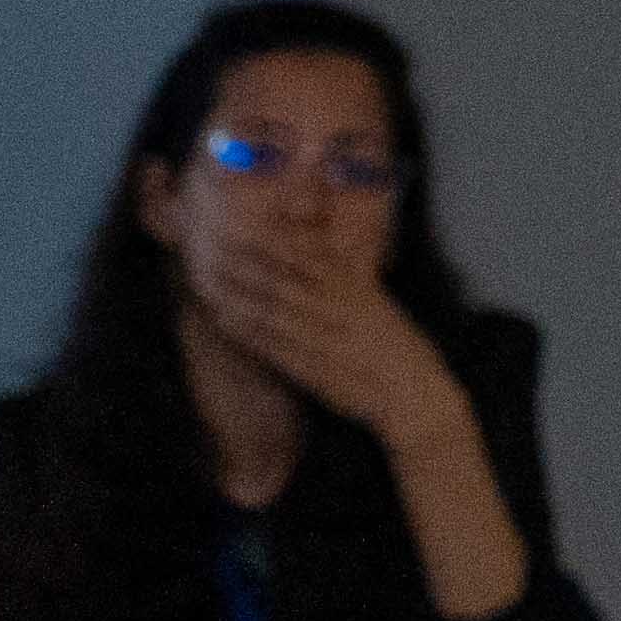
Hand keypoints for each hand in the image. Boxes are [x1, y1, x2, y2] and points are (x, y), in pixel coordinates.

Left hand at [192, 216, 470, 451]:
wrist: (412, 393)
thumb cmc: (398, 347)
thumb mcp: (379, 304)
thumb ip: (352, 279)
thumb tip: (324, 253)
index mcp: (356, 291)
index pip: (308, 258)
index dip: (273, 242)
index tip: (246, 227)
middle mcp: (337, 311)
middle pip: (283, 281)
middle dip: (247, 265)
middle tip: (214, 249)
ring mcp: (323, 340)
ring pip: (272, 312)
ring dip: (238, 295)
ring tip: (209, 281)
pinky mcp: (312, 369)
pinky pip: (273, 346)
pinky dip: (247, 332)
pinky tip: (226, 318)